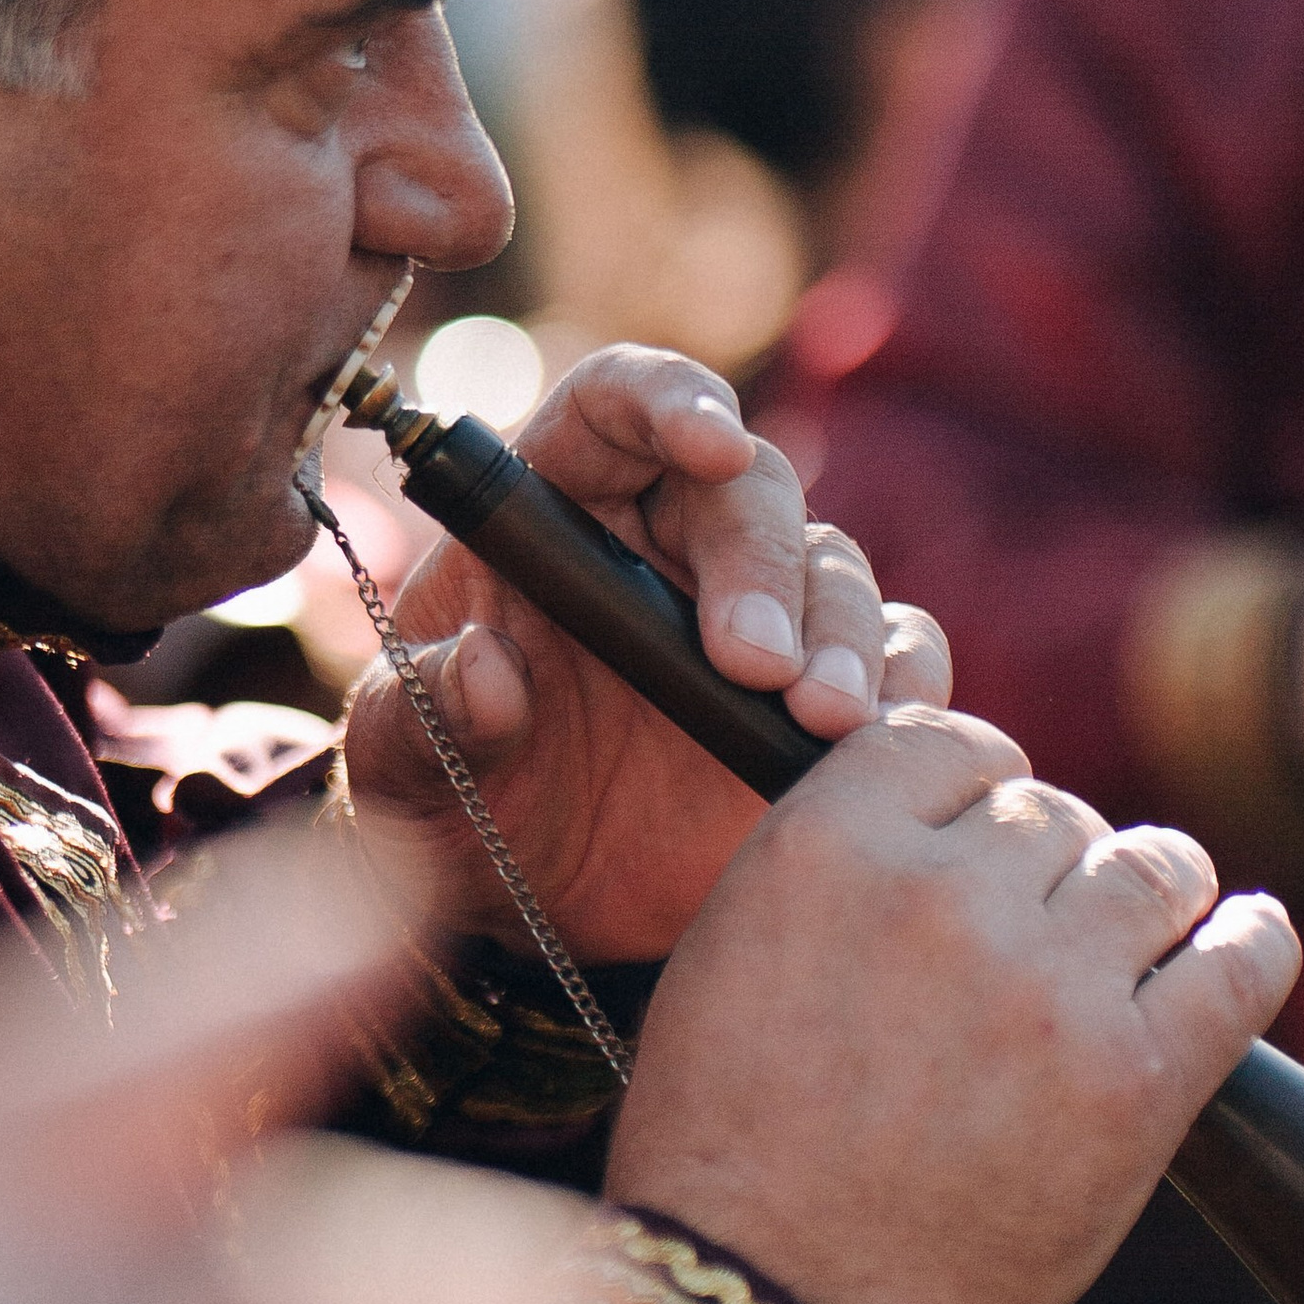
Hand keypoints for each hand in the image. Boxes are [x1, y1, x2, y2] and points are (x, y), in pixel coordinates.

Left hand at [340, 346, 951, 957]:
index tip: (710, 443)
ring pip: (833, 569)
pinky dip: (904, 685)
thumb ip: (422, 712)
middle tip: (752, 663)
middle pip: (747, 489)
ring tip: (821, 717)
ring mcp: (753, 607)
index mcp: (553, 500)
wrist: (519, 904)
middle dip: (762, 562)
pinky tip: (885, 737)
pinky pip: (896, 654)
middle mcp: (665, 534)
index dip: (669, 398)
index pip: (618, 400)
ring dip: (842, 632)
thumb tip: (485, 669)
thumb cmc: (443, 799)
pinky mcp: (818, 688)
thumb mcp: (398, 763)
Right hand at [608, 707, 1301, 1303]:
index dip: (977, 784)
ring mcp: (1047, 987)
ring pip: (1153, 866)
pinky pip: (1238, 963)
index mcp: (827, 846)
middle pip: (1053, 810)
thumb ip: (838, 862)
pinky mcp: (1135, 1081)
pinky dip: (1251, 941)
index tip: (984, 830)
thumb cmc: (731, 1142)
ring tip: (1136, 939)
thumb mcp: (732, 949)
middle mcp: (942, 895)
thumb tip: (948, 817)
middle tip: (1037, 932)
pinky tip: (1243, 939)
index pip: (954, 739)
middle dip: (1050, 863)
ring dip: (1147, 893)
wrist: (776, 1302)